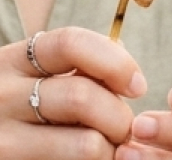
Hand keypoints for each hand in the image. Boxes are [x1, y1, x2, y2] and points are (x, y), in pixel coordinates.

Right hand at [0, 26, 145, 158]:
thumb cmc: (25, 107)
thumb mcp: (38, 77)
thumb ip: (80, 66)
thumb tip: (124, 60)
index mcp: (14, 61)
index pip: (71, 44)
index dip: (116, 63)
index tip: (138, 86)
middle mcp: (2, 97)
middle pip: (82, 97)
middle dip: (119, 116)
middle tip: (124, 129)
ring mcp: (4, 140)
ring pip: (85, 144)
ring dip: (111, 148)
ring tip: (109, 147)